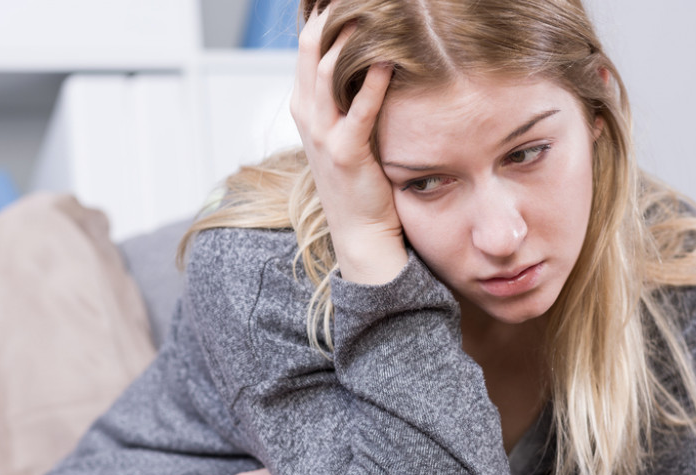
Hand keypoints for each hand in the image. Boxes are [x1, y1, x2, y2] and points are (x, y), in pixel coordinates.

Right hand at [290, 6, 407, 284]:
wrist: (360, 231)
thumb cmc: (360, 178)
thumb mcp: (345, 128)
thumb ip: (348, 95)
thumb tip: (373, 57)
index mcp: (305, 104)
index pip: (308, 44)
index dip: (324, 14)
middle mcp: (306, 112)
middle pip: (311, 46)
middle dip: (332, 14)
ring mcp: (321, 132)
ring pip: (326, 70)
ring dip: (349, 37)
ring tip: (372, 9)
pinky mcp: (344, 152)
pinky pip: (358, 109)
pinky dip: (374, 82)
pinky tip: (390, 60)